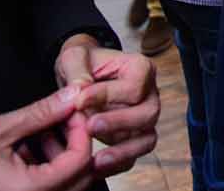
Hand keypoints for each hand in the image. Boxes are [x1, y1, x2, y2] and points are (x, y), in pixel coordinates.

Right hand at [0, 85, 93, 190]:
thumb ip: (41, 113)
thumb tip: (72, 96)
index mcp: (31, 189)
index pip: (80, 161)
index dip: (82, 132)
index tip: (73, 112)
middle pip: (81, 176)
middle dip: (77, 143)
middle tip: (64, 118)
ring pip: (69, 182)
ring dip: (64, 155)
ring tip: (42, 131)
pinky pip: (52, 188)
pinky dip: (50, 167)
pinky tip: (31, 147)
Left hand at [54, 35, 160, 176]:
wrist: (80, 77)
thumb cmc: (82, 63)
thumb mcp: (74, 57)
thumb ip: (77, 69)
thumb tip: (82, 90)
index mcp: (140, 68)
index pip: (134, 86)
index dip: (108, 95)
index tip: (79, 100)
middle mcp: (149, 93)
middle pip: (148, 113)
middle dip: (119, 123)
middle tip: (90, 126)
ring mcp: (144, 117)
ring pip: (147, 138)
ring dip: (123, 150)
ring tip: (96, 158)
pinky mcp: (135, 137)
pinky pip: (135, 154)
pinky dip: (119, 162)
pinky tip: (97, 166)